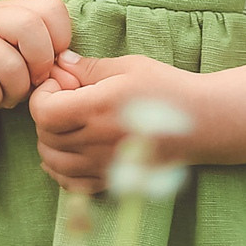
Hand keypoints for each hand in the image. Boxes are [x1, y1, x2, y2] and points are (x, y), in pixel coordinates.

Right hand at [0, 0, 74, 121]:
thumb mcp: (26, 58)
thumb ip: (53, 61)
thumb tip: (72, 79)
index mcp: (13, 9)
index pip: (52, 8)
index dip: (61, 40)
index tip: (50, 61)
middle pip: (30, 27)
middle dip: (41, 63)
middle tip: (33, 81)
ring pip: (11, 67)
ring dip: (16, 91)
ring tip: (6, 92)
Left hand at [29, 54, 199, 194]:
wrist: (203, 123)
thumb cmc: (168, 88)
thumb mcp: (129, 67)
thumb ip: (89, 67)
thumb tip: (59, 62)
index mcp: (100, 108)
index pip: (45, 113)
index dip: (42, 96)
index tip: (59, 84)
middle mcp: (99, 141)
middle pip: (45, 137)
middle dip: (45, 116)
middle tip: (64, 100)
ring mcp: (106, 165)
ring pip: (53, 163)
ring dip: (51, 142)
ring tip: (68, 124)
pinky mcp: (114, 180)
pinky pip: (72, 184)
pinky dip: (62, 169)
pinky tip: (72, 150)